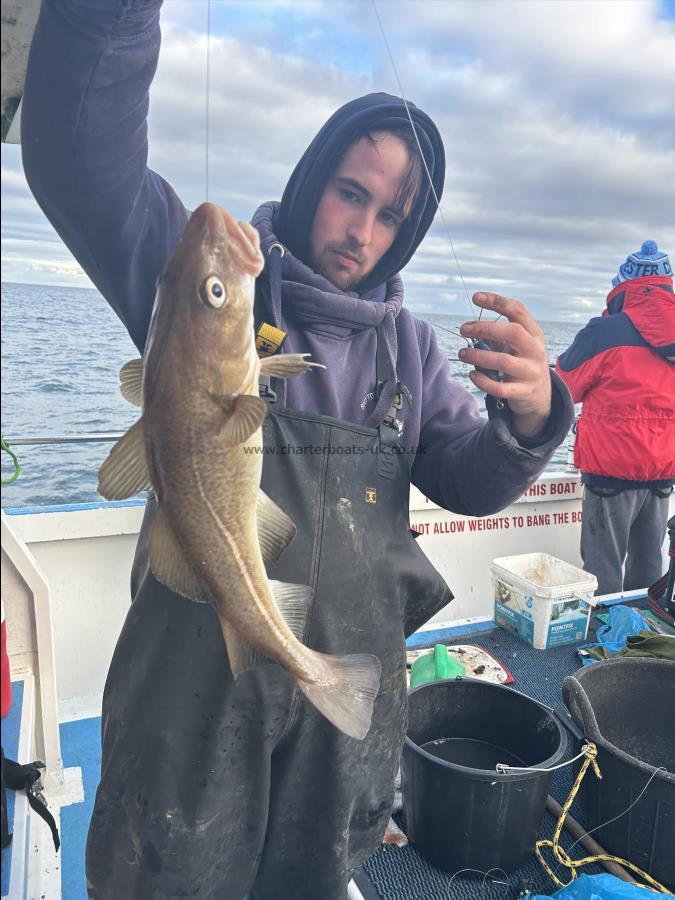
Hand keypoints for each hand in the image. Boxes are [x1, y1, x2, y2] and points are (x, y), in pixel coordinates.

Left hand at [458, 292, 551, 438]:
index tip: (476, 297)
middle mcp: (535, 350)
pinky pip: (500, 387)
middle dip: (485, 328)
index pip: (517, 311)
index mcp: (534, 333)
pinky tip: (472, 374)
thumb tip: (469, 328)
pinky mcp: (523, 392)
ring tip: (462, 353)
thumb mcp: (517, 345)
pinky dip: (483, 381)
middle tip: (463, 329)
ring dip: (478, 356)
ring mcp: (531, 372)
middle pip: (513, 333)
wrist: (540, 395)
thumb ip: (498, 335)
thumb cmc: (521, 362)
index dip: (497, 302)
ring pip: (503, 361)